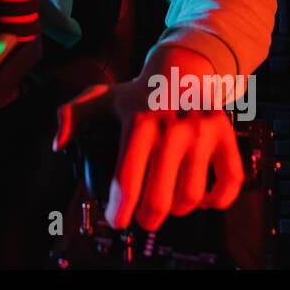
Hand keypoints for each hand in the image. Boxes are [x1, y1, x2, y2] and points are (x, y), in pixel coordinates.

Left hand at [53, 47, 245, 231]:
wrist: (181, 68)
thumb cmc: (138, 92)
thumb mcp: (101, 98)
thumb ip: (72, 116)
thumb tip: (60, 143)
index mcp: (139, 121)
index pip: (127, 178)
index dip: (120, 208)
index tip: (116, 221)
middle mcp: (172, 129)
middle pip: (160, 196)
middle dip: (147, 218)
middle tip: (142, 220)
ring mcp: (202, 134)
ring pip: (191, 195)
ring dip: (178, 211)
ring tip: (168, 207)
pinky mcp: (225, 136)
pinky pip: (229, 181)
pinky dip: (217, 200)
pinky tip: (203, 200)